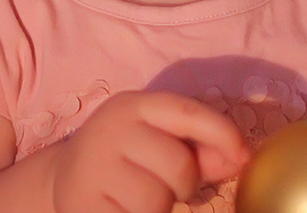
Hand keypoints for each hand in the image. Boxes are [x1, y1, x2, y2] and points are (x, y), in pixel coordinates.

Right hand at [50, 91, 248, 212]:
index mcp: (134, 105)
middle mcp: (111, 128)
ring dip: (159, 207)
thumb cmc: (126, 160)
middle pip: (179, 165)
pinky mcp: (83, 202)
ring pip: (157, 200)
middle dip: (184, 184)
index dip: (222, 133)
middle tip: (166, 185)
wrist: (63, 179)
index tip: (243, 156)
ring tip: (138, 197)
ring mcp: (93, 166)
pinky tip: (123, 208)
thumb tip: (241, 157)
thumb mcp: (159, 141)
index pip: (187, 112)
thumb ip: (201, 148)